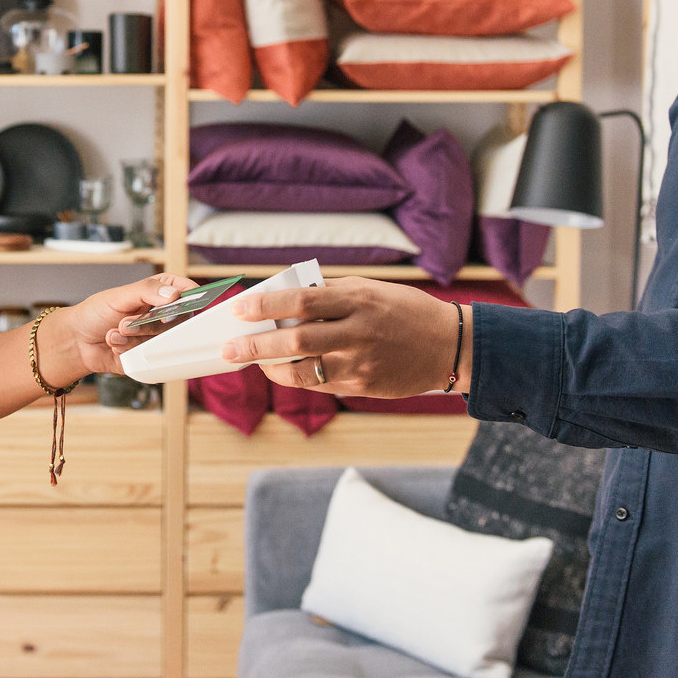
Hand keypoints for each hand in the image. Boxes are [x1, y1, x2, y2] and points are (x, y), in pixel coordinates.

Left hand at [49, 271, 198, 379]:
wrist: (77, 341)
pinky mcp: (148, 357)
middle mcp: (160, 316)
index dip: (189, 296)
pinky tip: (114, 345)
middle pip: (176, 320)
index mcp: (157, 294)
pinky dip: (128, 350)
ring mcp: (155, 337)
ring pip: (161, 340)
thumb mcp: (119, 296)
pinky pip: (149, 356)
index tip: (178, 303)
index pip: (184, 290)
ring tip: (114, 332)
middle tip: (125, 322)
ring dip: (133, 337)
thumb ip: (147, 291)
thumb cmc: (96, 313)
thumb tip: (173, 294)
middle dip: (148, 323)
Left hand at [218, 278, 465, 397]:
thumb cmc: (404, 310)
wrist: (449, 345)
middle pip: (296, 341)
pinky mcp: (364, 387)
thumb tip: (286, 299)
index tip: (239, 308)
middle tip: (228, 349)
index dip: (266, 306)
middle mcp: (358, 332)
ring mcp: (361, 364)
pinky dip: (299, 378)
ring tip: (254, 362)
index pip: (302, 302)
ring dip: (272, 369)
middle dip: (256, 345)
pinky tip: (285, 371)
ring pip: (305, 371)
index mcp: (358, 300)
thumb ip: (330, 295)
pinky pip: (322, 384)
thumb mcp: (370, 290)